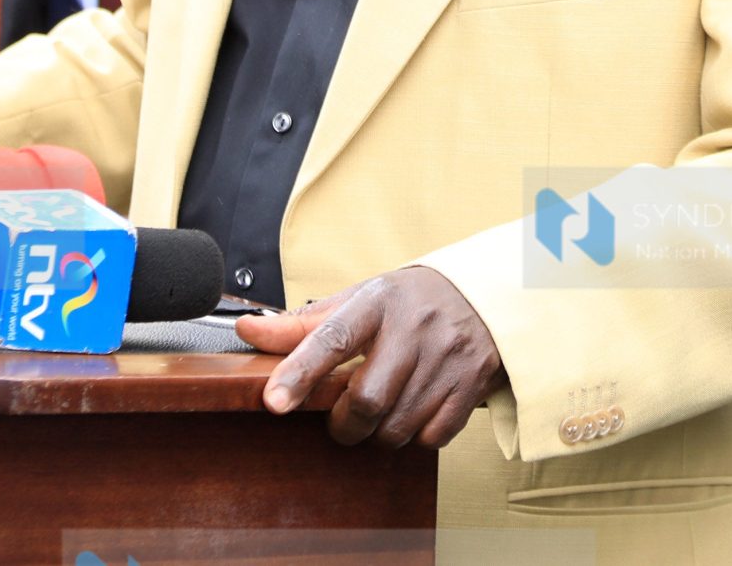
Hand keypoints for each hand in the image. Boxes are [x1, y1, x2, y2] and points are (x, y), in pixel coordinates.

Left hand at [237, 266, 501, 448]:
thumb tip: (246, 330)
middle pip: (367, 399)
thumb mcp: (358, 300)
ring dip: (379, 433)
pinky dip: (416, 436)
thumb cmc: (408, 301)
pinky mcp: (471, 383)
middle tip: (342, 419)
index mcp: (378, 302)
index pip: (333, 338)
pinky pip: (432, 437)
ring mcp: (447, 357)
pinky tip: (415, 411)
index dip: (300, 371)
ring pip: (398, 426)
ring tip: (383, 410)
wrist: (485, 294)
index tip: (274, 402)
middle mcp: (414, 328)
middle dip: (345, 424)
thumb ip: (302, 324)